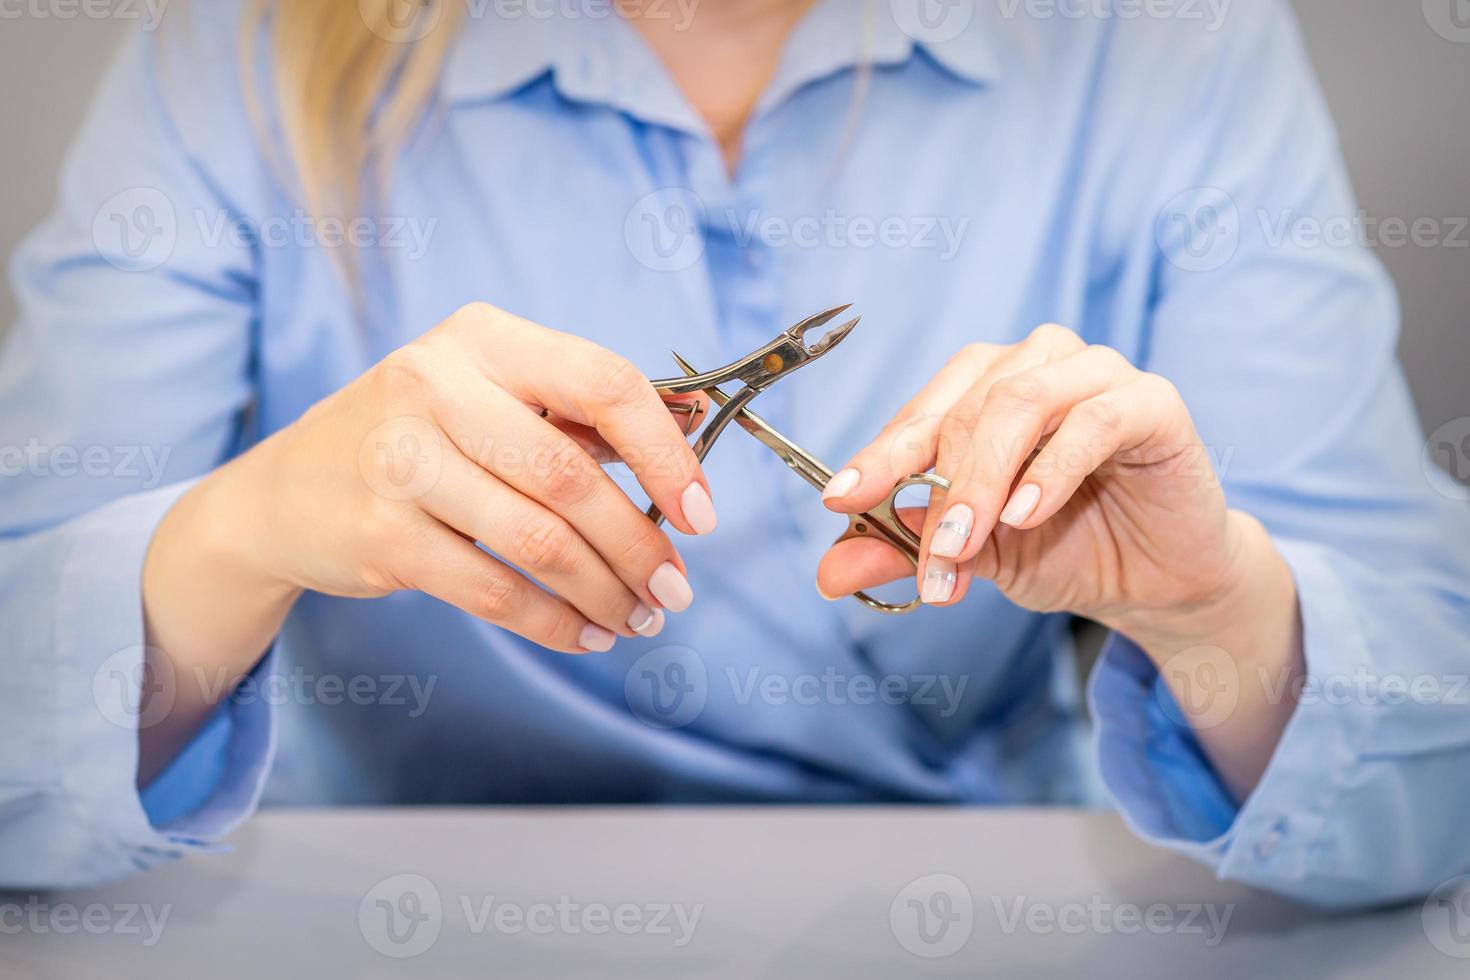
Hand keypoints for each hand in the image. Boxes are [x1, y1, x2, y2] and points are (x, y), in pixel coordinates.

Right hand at [158, 302, 715, 654]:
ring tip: (640, 616)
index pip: (603, 382)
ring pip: (539, 542)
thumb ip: (576, 412)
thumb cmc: (415, 438)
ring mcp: (401, 462)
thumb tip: (693, 425)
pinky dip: (555, 623)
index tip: (702, 512)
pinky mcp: (382, 535)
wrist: (284, 494)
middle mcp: (435, 385)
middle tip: (676, 588)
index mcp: (482, 339)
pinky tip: (587, 634)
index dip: (666, 452)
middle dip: (639, 544)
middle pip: (572, 476)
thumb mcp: (487, 395)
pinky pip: (495, 591)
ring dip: (605, 591)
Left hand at [817, 324, 1249, 640]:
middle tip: (930, 562)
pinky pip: (1093, 419)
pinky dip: (1052, 468)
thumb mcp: (973, 556)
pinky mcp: (1152, 401)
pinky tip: (1027, 513)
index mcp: (986, 387)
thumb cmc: (1065, 549)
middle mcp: (1036, 364)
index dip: (880, 458)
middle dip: (940, 492)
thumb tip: (829, 572)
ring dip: (984, 480)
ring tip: (968, 543)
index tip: (840, 503)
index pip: (922, 414)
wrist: (1157, 582)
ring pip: (1020, 403)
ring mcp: (1096, 373)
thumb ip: (906, 550)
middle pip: (967, 410)